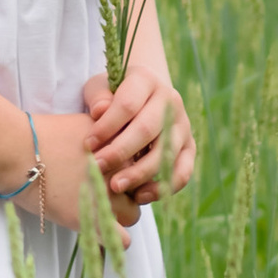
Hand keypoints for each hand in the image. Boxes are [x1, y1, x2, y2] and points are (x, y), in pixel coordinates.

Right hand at [21, 105, 135, 233]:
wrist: (16, 151)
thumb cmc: (43, 135)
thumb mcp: (83, 122)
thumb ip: (108, 130)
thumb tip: (118, 141)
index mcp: (120, 147)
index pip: (141, 164)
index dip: (127, 169)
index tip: (113, 171)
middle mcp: (121, 172)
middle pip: (139, 188)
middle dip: (125, 190)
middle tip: (100, 189)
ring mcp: (110, 197)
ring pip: (132, 214)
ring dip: (118, 212)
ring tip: (95, 207)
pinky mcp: (94, 220)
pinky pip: (120, 239)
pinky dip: (113, 238)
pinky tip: (100, 232)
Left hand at [81, 64, 197, 207]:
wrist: (142, 97)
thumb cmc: (113, 95)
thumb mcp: (99, 87)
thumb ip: (97, 97)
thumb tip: (99, 111)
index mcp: (146, 80)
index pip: (127, 104)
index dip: (107, 126)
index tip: (87, 145)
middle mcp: (170, 100)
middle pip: (146, 129)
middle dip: (119, 152)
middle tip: (96, 168)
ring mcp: (183, 124)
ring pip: (165, 153)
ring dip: (139, 174)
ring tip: (115, 186)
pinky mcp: (190, 147)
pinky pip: (182, 172)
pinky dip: (163, 188)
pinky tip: (139, 196)